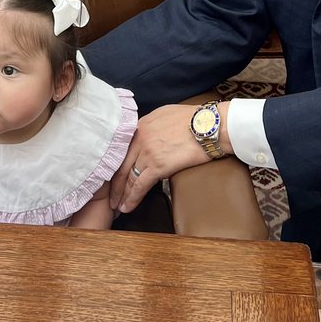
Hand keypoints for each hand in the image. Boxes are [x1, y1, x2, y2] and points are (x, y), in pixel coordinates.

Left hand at [110, 103, 230, 213]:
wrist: (210, 125)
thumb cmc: (195, 119)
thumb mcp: (166, 114)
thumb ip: (152, 126)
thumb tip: (149, 135)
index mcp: (141, 125)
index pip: (123, 149)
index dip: (116, 165)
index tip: (113, 176)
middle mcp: (140, 138)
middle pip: (120, 164)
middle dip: (114, 184)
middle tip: (110, 196)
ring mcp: (147, 151)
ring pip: (128, 177)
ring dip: (121, 194)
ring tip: (117, 205)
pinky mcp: (157, 165)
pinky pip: (140, 185)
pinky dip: (132, 198)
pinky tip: (128, 207)